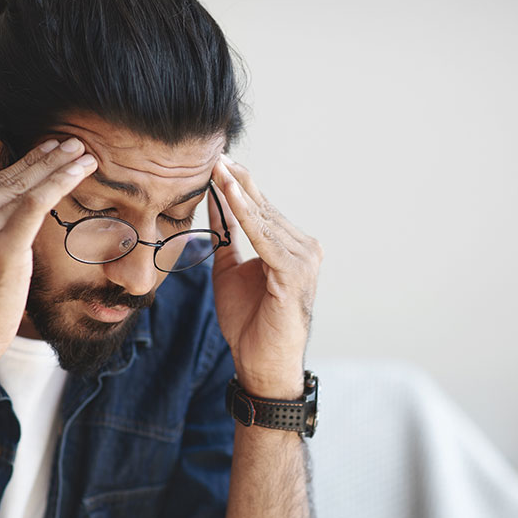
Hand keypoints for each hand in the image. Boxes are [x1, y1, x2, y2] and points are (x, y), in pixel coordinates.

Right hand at [0, 138, 96, 372]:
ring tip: (84, 153)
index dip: (26, 160)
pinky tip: (80, 171)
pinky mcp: (2, 246)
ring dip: (60, 167)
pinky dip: (61, 182)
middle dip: (47, 158)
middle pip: (12, 178)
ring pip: (26, 186)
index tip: (52, 147)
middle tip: (74, 142)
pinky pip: (36, 203)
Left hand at [208, 156, 322, 398]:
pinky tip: (228, 193)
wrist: (261, 364)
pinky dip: (245, 214)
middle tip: (215, 152)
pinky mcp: (294, 272)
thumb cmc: (249, 324)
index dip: (238, 185)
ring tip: (218, 166)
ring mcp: (303, 259)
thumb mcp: (229, 271)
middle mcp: (304, 248)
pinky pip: (264, 237)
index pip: (261, 208)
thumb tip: (214, 203)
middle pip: (264, 207)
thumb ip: (226, 237)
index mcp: (291, 247)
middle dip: (238, 180)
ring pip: (264, 217)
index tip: (215, 161)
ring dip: (239, 191)